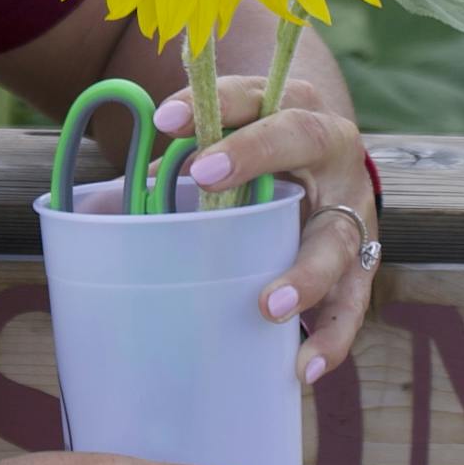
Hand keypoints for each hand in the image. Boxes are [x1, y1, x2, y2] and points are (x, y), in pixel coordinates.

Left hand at [165, 45, 383, 385]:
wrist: (328, 171)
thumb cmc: (260, 161)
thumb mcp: (232, 145)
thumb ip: (185, 164)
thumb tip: (102, 211)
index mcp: (294, 109)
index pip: (255, 96)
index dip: (215, 104)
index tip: (165, 119)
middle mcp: (332, 149)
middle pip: (302, 140)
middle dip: (255, 155)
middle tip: (205, 175)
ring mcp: (353, 209)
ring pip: (337, 236)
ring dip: (305, 273)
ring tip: (269, 306)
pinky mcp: (361, 262)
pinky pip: (352, 302)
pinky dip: (330, 338)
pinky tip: (305, 368)